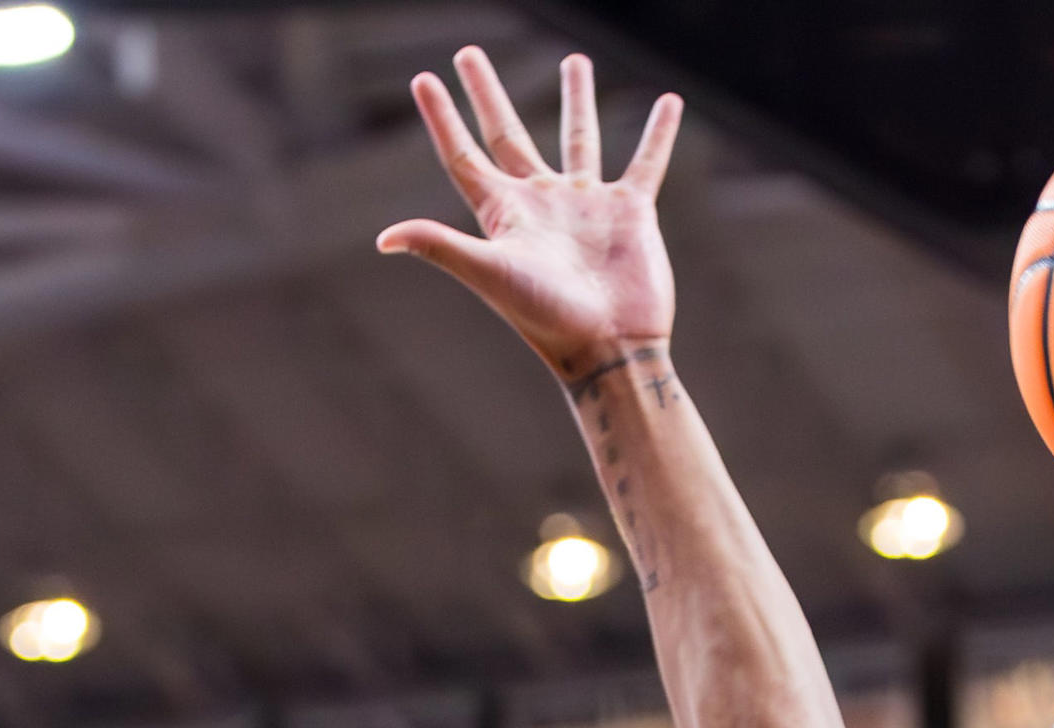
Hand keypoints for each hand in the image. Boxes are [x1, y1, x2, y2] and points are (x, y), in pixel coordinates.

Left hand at [376, 50, 681, 383]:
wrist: (609, 348)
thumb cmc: (546, 317)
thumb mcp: (491, 273)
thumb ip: (442, 246)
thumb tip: (384, 238)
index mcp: (505, 213)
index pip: (463, 156)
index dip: (441, 118)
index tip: (423, 79)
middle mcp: (541, 202)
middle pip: (507, 134)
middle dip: (487, 94)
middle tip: (468, 52)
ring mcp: (586, 204)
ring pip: (578, 137)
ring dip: (577, 98)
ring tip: (575, 60)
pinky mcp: (631, 211)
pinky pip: (646, 161)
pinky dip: (659, 133)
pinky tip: (669, 102)